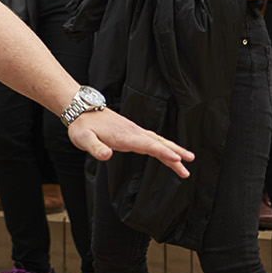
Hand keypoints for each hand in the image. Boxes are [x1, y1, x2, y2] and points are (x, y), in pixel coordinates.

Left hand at [67, 108, 193, 177]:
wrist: (81, 109)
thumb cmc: (82, 126)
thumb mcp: (83, 139)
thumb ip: (95, 148)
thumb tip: (106, 155)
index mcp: (124, 136)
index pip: (148, 145)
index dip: (163, 152)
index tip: (177, 159)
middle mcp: (133, 132)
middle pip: (158, 143)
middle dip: (175, 153)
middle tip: (190, 163)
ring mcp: (134, 131)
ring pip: (158, 141)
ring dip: (173, 150)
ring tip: (187, 161)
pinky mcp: (132, 132)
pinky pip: (152, 140)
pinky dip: (164, 147)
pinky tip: (170, 153)